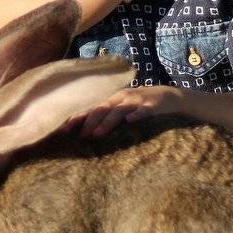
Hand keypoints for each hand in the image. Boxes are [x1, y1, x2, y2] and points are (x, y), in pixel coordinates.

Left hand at [66, 85, 184, 137]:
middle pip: (102, 109)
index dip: (76, 117)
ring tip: (96, 135)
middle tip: (79, 136)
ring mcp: (136, 101)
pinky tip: (130, 121)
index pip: (90, 107)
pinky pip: (143, 110)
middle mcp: (121, 98)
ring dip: (106, 122)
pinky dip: (136, 115)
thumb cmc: (139, 105)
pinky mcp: (152, 106)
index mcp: (111, 99)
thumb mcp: (121, 107)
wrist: (170, 96)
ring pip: (118, 111)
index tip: (62, 129)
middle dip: (89, 122)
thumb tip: (83, 131)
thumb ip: (105, 116)